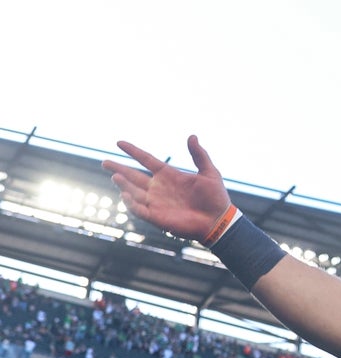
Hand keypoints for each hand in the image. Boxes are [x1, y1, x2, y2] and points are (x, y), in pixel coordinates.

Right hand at [103, 136, 233, 242]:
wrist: (219, 220)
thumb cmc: (216, 197)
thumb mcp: (209, 172)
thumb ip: (199, 155)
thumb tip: (192, 136)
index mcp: (169, 175)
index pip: (146, 160)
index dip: (133, 151)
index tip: (119, 142)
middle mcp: (159, 188)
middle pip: (134, 176)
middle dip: (119, 169)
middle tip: (104, 162)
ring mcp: (157, 202)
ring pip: (133, 192)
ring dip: (124, 185)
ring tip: (116, 177)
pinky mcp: (157, 217)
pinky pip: (139, 210)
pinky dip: (131, 203)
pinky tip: (125, 195)